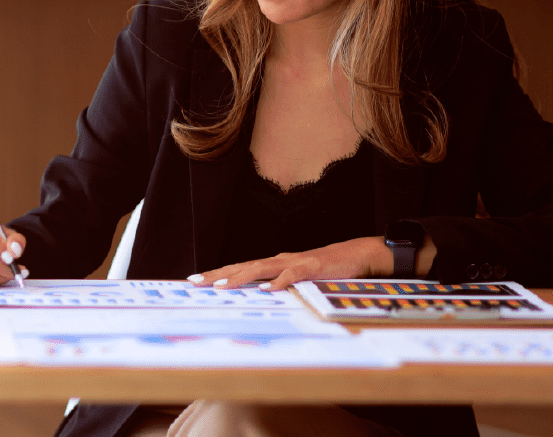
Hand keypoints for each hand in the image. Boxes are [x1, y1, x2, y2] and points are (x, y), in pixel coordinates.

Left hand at [187, 236, 392, 291]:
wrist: (357, 254)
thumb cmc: (325, 268)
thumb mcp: (297, 279)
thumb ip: (279, 285)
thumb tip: (259, 298)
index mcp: (274, 263)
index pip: (240, 268)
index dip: (217, 273)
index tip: (195, 280)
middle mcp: (279, 260)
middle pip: (243, 266)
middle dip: (218, 274)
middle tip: (195, 283)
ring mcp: (295, 262)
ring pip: (262, 268)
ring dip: (241, 277)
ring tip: (222, 286)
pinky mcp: (312, 266)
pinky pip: (294, 274)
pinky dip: (280, 281)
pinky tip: (269, 289)